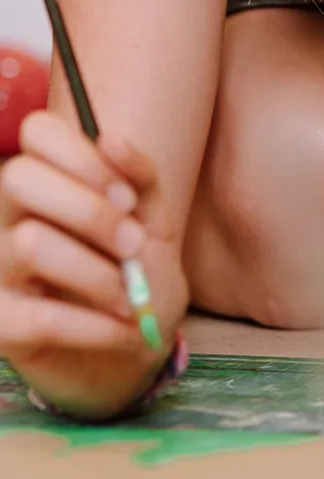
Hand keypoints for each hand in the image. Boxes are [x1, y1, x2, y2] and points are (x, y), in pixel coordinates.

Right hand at [0, 109, 182, 414]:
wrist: (134, 347)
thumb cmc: (138, 274)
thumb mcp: (155, 222)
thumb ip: (140, 179)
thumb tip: (112, 140)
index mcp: (49, 185)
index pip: (37, 131)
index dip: (83, 157)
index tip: (126, 196)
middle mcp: (9, 219)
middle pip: (18, 177)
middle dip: (90, 212)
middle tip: (133, 245)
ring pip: (29, 243)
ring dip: (97, 274)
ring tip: (128, 298)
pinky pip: (39, 317)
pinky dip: (95, 327)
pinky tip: (122, 331)